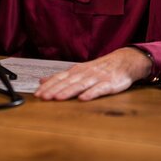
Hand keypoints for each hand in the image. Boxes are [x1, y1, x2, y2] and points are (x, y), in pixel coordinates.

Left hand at [34, 47, 152, 101]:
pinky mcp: (109, 84)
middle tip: (43, 97)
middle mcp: (84, 73)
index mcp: (76, 71)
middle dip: (54, 90)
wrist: (123, 61)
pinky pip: (99, 89)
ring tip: (57, 98)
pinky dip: (90, 93)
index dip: (48, 86)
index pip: (59, 78)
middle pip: (67, 82)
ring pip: (80, 85)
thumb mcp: (79, 70)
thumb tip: (42, 80)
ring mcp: (97, 78)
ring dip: (68, 91)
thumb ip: (61, 77)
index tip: (37, 94)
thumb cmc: (100, 68)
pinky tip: (83, 98)